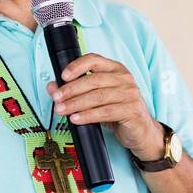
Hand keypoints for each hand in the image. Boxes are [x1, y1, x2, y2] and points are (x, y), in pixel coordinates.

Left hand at [46, 53, 164, 160]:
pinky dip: (88, 116)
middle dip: (71, 90)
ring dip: (76, 104)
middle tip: (56, 98)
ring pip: (98, 96)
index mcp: (115, 69)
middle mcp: (125, 78)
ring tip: (61, 110)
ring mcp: (130, 94)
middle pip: (93, 80)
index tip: (62, 76)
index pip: (94, 60)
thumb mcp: (96, 99)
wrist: (140, 132)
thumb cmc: (117, 111)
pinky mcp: (132, 110)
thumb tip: (52, 87)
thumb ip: (74, 91)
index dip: (77, 66)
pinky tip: (76, 119)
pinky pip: (106, 112)